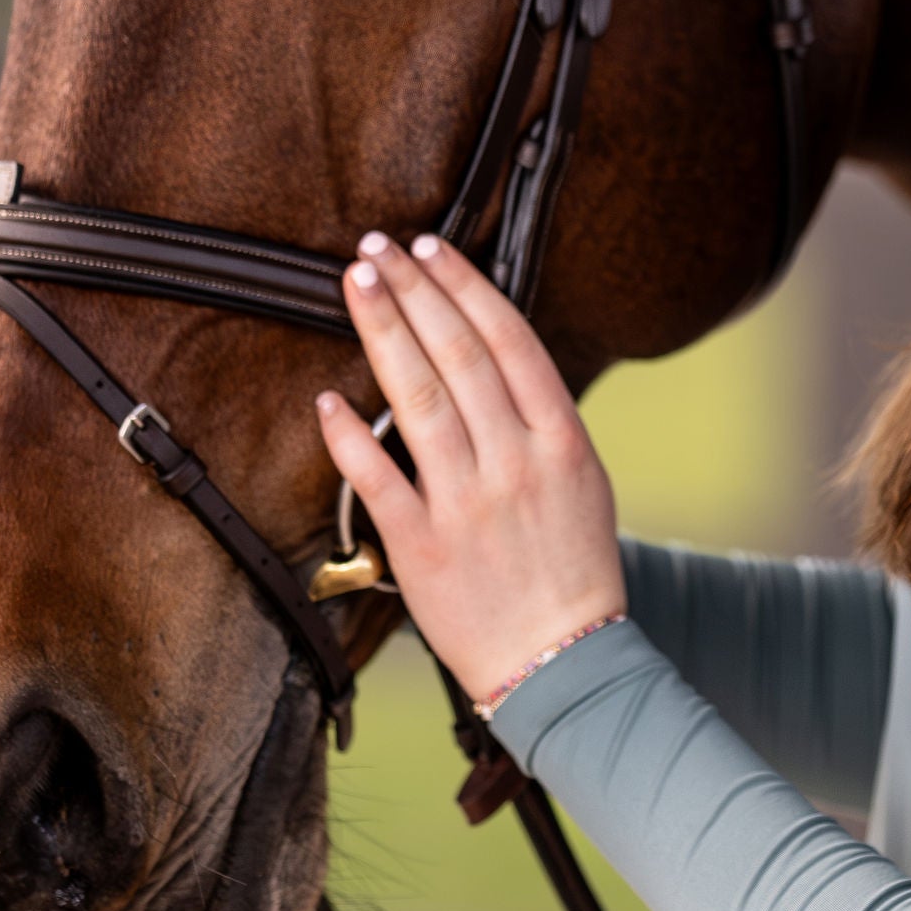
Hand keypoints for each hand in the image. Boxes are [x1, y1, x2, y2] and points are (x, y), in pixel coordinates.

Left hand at [315, 233, 624, 709]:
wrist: (565, 663)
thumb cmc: (573, 568)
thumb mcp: (583, 479)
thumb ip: (540, 419)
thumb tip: (490, 353)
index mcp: (561, 440)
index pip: (508, 341)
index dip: (465, 287)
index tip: (431, 247)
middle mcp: (515, 462)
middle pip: (457, 355)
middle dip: (414, 291)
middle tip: (375, 248)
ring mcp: (468, 503)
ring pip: (418, 399)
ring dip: (383, 332)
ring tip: (356, 285)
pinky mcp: (422, 547)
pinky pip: (379, 479)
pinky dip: (350, 436)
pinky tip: (327, 397)